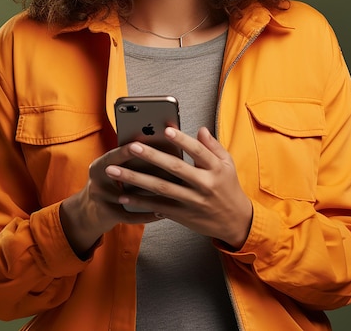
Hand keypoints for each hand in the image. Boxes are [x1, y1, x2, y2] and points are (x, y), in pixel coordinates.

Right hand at [59, 143, 159, 256]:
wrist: (89, 210)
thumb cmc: (110, 182)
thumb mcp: (113, 168)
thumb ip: (129, 158)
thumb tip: (157, 146)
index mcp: (98, 165)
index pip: (113, 156)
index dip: (127, 150)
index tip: (142, 144)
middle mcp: (96, 181)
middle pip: (120, 175)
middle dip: (141, 171)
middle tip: (161, 169)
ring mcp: (100, 199)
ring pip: (128, 197)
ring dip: (148, 195)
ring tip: (169, 192)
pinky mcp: (107, 215)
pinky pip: (131, 216)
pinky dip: (147, 214)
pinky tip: (162, 213)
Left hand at [105, 127, 252, 248]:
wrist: (235, 222)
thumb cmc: (229, 187)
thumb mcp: (227, 164)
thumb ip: (213, 146)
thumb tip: (200, 129)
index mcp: (216, 169)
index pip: (198, 152)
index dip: (183, 140)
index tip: (166, 130)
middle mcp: (203, 185)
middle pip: (175, 169)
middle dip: (152, 157)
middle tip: (131, 147)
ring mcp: (191, 202)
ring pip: (161, 189)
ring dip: (136, 180)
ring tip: (115, 171)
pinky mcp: (182, 215)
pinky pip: (158, 207)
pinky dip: (139, 202)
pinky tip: (122, 196)